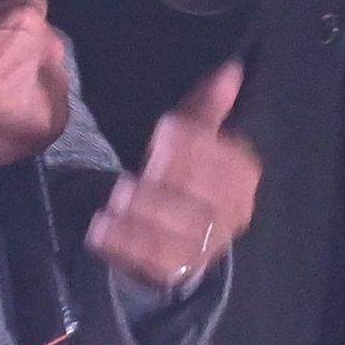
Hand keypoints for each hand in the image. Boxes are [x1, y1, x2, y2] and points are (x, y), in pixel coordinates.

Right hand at [0, 0, 74, 168]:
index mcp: (25, 19)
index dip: (11, 8)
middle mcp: (51, 46)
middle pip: (44, 37)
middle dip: (26, 44)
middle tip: (0, 64)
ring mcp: (58, 84)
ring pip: (51, 70)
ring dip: (35, 75)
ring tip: (7, 94)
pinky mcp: (58, 117)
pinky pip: (53, 103)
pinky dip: (37, 105)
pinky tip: (15, 114)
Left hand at [86, 59, 258, 295]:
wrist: (174, 236)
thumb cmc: (183, 175)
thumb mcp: (193, 137)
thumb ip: (206, 108)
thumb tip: (230, 71)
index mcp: (242, 178)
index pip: (228, 164)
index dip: (197, 147)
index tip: (164, 131)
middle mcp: (233, 216)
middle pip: (206, 202)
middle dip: (169, 184)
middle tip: (136, 170)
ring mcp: (207, 249)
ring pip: (182, 235)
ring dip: (147, 217)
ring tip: (116, 200)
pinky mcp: (178, 273)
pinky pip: (154, 263)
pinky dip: (127, 246)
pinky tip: (101, 229)